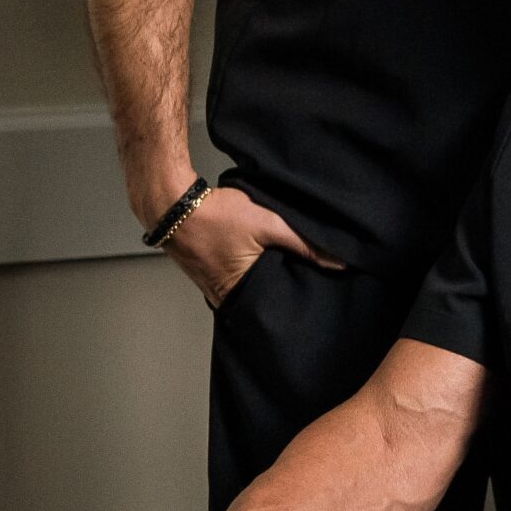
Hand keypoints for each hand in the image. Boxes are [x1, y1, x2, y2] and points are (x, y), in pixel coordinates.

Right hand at [164, 186, 339, 307]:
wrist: (173, 205)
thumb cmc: (214, 214)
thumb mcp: (268, 224)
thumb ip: (303, 243)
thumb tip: (337, 262)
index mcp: (238, 291)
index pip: (277, 305)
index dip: (297, 296)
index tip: (316, 290)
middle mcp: (223, 296)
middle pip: (265, 298)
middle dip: (284, 288)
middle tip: (305, 278)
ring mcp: (213, 287)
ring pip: (251, 288)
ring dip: (266, 278)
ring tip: (285, 267)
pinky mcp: (209, 274)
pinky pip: (237, 279)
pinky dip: (250, 271)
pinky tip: (261, 260)